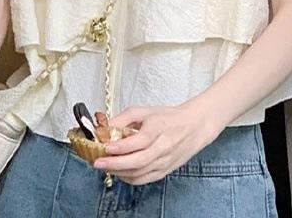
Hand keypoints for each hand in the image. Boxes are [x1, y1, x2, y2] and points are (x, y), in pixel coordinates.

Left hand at [92, 102, 218, 185]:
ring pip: (140, 173)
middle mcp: (163, 147)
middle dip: (115, 164)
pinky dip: (129, 178)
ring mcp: (164, 161)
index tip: (106, 147)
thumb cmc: (168, 117)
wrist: (194, 126)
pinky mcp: (165, 171)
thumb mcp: (144, 111)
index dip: (121, 146)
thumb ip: (123, 119)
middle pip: (138, 161)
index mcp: (158, 128)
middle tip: (98, 162)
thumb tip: (104, 127)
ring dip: (119, 172)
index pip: (139, 141)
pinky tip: (119, 172)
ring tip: (105, 166)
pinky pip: (144, 179)